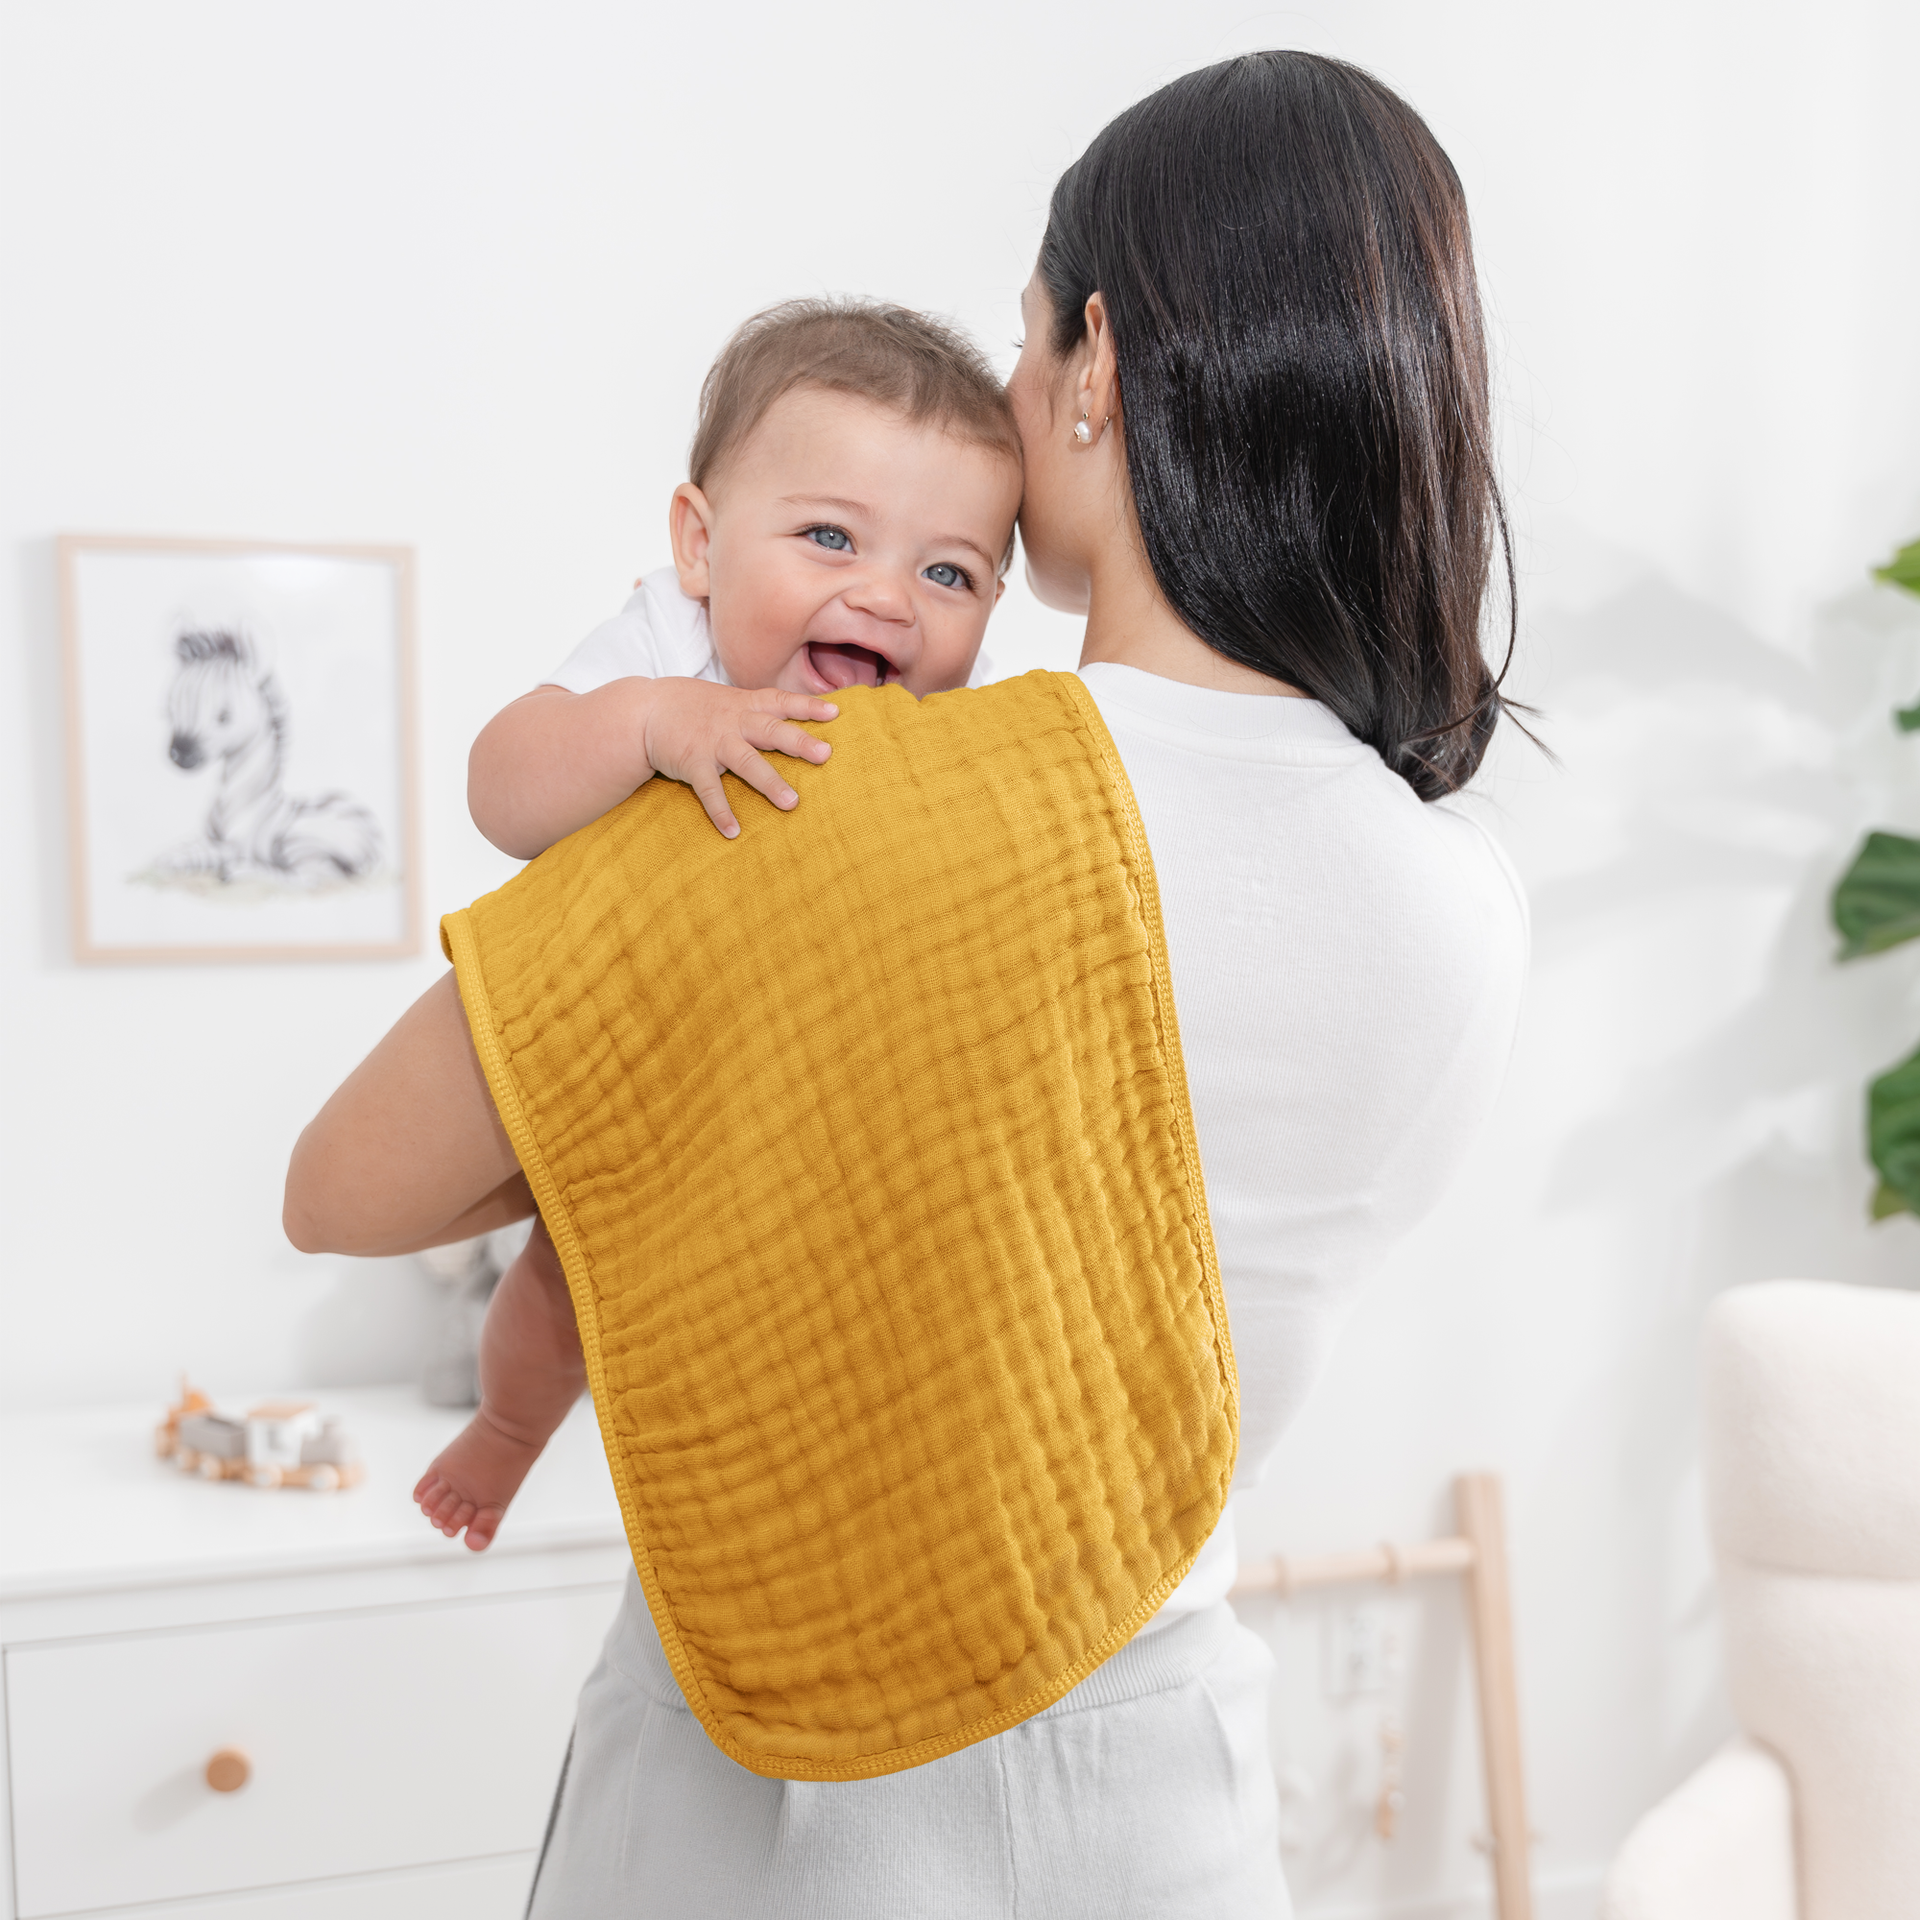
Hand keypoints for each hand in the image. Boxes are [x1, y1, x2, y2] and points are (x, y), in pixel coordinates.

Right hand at [640, 679, 836, 837]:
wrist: (644, 709)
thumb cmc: (694, 706)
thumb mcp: (729, 698)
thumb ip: (759, 708)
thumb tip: (797, 716)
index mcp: (745, 705)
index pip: (781, 701)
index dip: (807, 706)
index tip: (836, 712)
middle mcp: (733, 722)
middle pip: (771, 731)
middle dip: (799, 742)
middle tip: (826, 755)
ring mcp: (713, 742)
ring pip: (746, 762)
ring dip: (769, 782)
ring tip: (791, 803)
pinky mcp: (693, 762)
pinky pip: (709, 790)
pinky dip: (720, 812)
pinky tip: (733, 832)